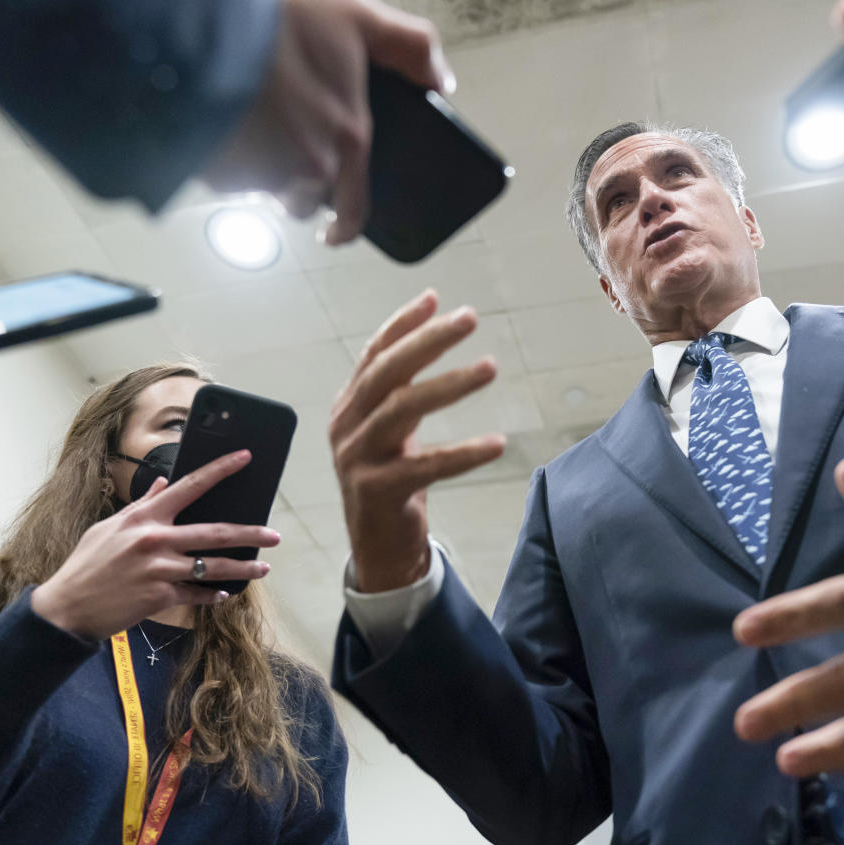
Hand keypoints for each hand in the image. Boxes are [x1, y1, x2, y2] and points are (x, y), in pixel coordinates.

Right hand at [29, 450, 277, 639]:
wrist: (67, 607)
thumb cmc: (87, 564)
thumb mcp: (109, 527)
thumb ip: (142, 505)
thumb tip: (164, 483)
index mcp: (145, 518)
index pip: (190, 485)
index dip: (221, 469)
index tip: (245, 457)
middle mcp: (155, 540)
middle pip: (216, 532)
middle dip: (251, 533)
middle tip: (275, 535)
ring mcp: (159, 569)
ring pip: (214, 566)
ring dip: (243, 568)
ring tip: (263, 568)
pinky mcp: (160, 596)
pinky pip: (197, 593)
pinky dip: (213, 595)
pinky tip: (224, 594)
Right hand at [202, 0, 454, 244]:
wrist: (195, 24)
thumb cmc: (276, 20)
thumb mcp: (357, 15)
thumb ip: (408, 47)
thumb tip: (441, 79)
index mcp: (347, 140)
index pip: (356, 211)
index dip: (348, 227)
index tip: (337, 233)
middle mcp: (307, 166)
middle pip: (303, 198)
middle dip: (296, 180)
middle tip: (283, 138)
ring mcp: (258, 172)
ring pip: (264, 187)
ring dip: (260, 168)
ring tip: (251, 121)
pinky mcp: (213, 168)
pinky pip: (223, 175)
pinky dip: (224, 155)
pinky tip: (223, 119)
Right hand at [330, 289, 504, 592]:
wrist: (376, 546)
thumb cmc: (390, 479)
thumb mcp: (387, 430)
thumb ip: (399, 388)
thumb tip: (428, 328)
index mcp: (349, 407)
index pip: (374, 355)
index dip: (402, 324)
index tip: (435, 299)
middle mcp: (347, 427)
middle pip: (387, 372)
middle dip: (429, 341)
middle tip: (469, 318)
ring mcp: (357, 459)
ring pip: (403, 409)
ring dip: (450, 385)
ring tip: (490, 367)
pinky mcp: (378, 491)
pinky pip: (426, 466)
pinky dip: (464, 453)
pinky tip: (497, 443)